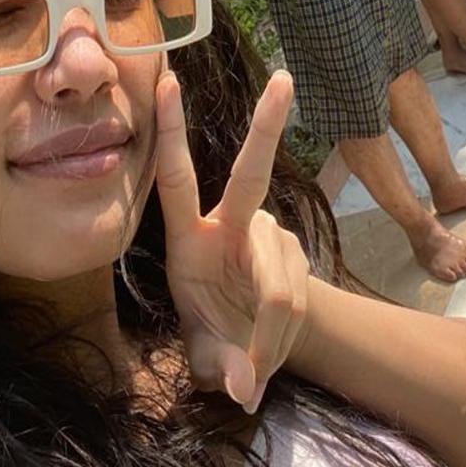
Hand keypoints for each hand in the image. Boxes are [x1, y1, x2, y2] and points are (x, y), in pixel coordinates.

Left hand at [154, 69, 308, 414]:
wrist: (263, 347)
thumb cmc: (218, 340)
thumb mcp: (208, 359)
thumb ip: (221, 369)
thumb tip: (245, 387)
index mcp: (190, 239)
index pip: (177, 179)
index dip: (171, 133)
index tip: (169, 83)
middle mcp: (233, 227)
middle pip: (252, 173)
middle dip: (267, 125)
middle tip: (283, 79)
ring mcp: (271, 236)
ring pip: (278, 289)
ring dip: (266, 341)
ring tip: (253, 372)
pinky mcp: (296, 253)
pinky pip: (294, 303)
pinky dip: (280, 341)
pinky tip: (270, 357)